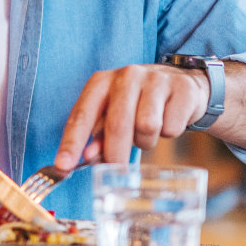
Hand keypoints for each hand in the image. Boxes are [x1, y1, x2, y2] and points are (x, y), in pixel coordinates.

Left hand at [53, 63, 209, 170]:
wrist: (183, 85)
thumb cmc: (140, 105)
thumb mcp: (115, 116)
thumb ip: (99, 137)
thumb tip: (88, 157)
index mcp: (102, 82)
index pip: (82, 115)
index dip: (71, 143)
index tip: (62, 166)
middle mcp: (127, 75)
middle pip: (117, 124)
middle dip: (115, 154)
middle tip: (118, 170)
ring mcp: (156, 79)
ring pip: (147, 127)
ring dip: (146, 142)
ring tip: (148, 133)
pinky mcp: (182, 89)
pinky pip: (172, 127)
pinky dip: (169, 134)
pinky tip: (169, 121)